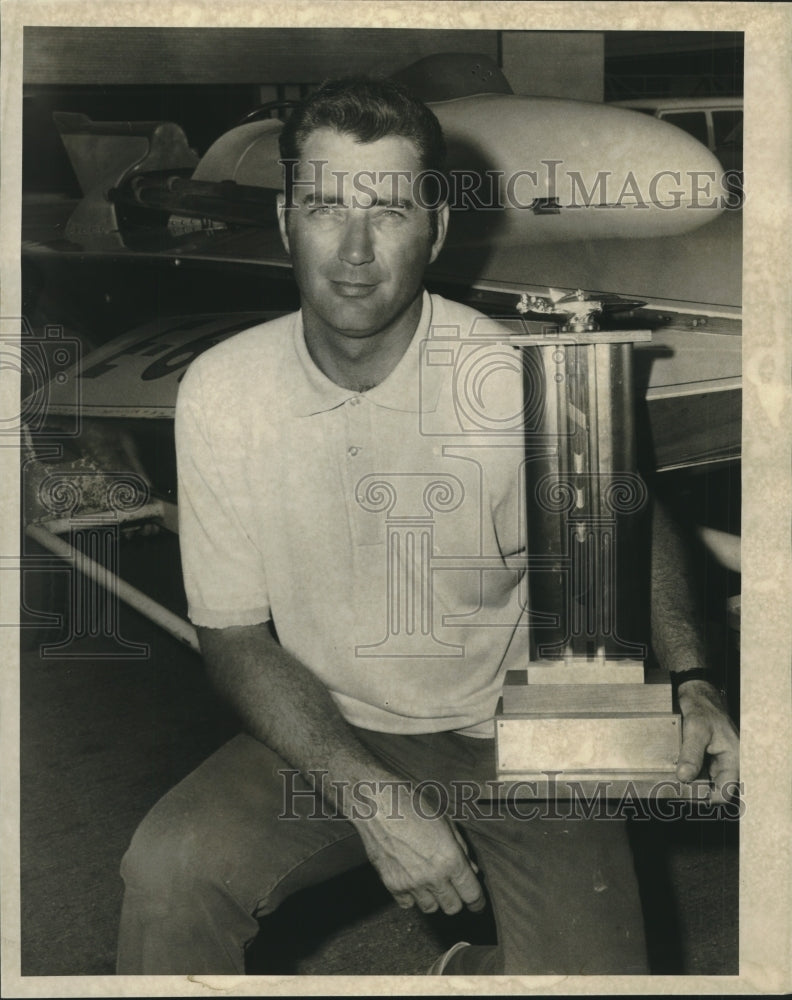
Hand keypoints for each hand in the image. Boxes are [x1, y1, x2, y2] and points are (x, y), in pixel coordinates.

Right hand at [353, 793, 485, 915]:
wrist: (378, 803)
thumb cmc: (414, 805)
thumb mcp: (446, 821)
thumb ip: (461, 849)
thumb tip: (471, 870)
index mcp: (450, 859)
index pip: (471, 895)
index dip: (477, 901)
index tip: (477, 903)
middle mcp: (433, 877)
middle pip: (452, 908)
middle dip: (457, 899)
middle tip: (453, 887)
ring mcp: (410, 883)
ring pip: (430, 909)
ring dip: (434, 898)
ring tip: (430, 880)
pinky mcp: (391, 885)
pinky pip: (407, 903)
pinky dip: (412, 896)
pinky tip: (411, 879)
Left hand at [676, 679, 739, 802]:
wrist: (696, 694)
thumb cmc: (704, 709)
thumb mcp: (697, 730)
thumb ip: (691, 754)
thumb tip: (684, 777)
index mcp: (733, 759)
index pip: (726, 791)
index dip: (709, 798)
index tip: (691, 797)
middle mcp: (726, 763)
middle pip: (712, 788)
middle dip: (696, 791)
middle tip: (677, 791)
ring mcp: (714, 760)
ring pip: (702, 780)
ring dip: (689, 781)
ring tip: (672, 781)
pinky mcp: (703, 757)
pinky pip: (695, 770)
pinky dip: (685, 771)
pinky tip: (673, 770)